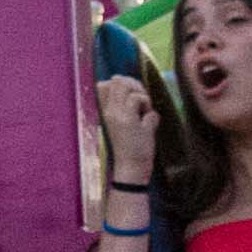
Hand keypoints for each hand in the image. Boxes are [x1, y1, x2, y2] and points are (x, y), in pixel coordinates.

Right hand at [93, 68, 161, 188]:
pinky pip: (137, 98)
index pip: (104, 85)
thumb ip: (131, 109)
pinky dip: (147, 104)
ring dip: (142, 95)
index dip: (121, 83)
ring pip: (127, 88)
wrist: (130, 169)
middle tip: (144, 101)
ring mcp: (116, 115)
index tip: (134, 92)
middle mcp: (107, 111)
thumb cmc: (131, 149)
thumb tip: (139, 92)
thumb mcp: (127, 126)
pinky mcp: (127, 120)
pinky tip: (147, 119)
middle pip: (117, 82)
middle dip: (134, 85)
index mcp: (103, 113)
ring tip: (145, 110)